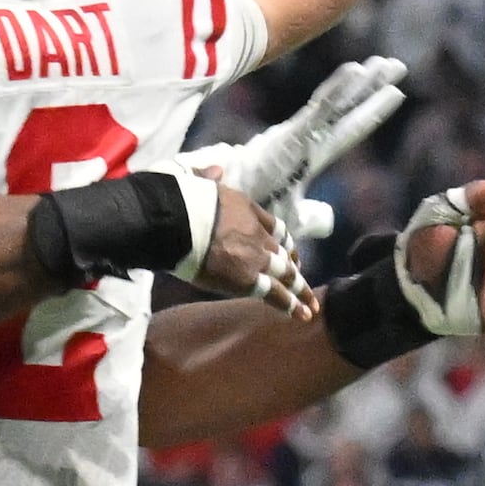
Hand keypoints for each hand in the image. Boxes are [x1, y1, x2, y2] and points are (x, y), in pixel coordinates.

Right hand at [181, 55, 405, 243]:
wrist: (224, 221)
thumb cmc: (252, 216)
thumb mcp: (292, 220)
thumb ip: (312, 217)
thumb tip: (328, 219)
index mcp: (308, 157)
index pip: (348, 131)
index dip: (371, 111)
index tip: (397, 92)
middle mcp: (305, 141)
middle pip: (347, 111)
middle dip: (373, 88)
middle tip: (398, 65)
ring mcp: (297, 137)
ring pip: (336, 105)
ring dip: (362, 84)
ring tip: (386, 65)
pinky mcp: (288, 139)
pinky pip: (317, 111)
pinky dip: (337, 91)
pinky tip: (356, 71)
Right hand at [183, 174, 318, 321]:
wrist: (174, 221)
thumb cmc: (179, 200)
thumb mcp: (196, 179)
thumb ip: (208, 178)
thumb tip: (216, 170)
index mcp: (245, 208)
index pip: (273, 226)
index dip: (283, 240)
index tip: (288, 249)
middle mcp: (256, 233)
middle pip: (283, 252)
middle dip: (294, 267)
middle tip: (301, 277)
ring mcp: (255, 257)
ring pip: (286, 274)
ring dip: (300, 290)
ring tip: (311, 305)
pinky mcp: (247, 279)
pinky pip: (275, 294)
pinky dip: (291, 305)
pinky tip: (302, 315)